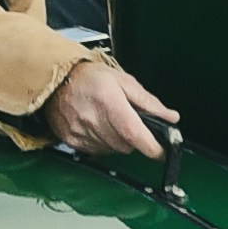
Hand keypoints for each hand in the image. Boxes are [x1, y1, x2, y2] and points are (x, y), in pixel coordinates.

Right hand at [38, 52, 181, 164]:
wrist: (57, 78)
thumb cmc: (90, 77)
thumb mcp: (124, 81)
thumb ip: (149, 102)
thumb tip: (170, 117)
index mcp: (109, 102)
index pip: (134, 133)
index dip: (151, 146)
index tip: (161, 151)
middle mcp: (93, 119)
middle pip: (125, 145)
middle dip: (133, 138)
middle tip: (127, 122)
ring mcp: (80, 132)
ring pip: (111, 150)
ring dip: (117, 141)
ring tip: (109, 120)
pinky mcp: (71, 140)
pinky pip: (95, 151)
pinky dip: (101, 142)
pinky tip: (97, 126)